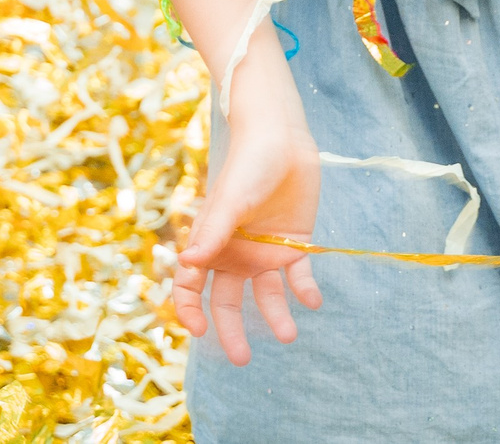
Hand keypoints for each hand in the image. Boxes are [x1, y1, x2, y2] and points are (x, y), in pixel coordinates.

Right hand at [175, 75, 323, 365]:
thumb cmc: (248, 165)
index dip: (189, 310)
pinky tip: (313, 302)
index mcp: (211, 245)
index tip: (198, 330)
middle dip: (232, 331)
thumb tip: (187, 265)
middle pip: (228, 302)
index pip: (191, 287)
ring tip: (288, 335)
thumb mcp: (230, 200)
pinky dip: (305, 291)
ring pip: (266, 296)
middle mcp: (236, 255)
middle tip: (241, 359)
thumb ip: (212, 232)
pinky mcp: (295, 244)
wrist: (284, 139)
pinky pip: (299, 277)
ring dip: (276, 316)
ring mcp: (265, 252)